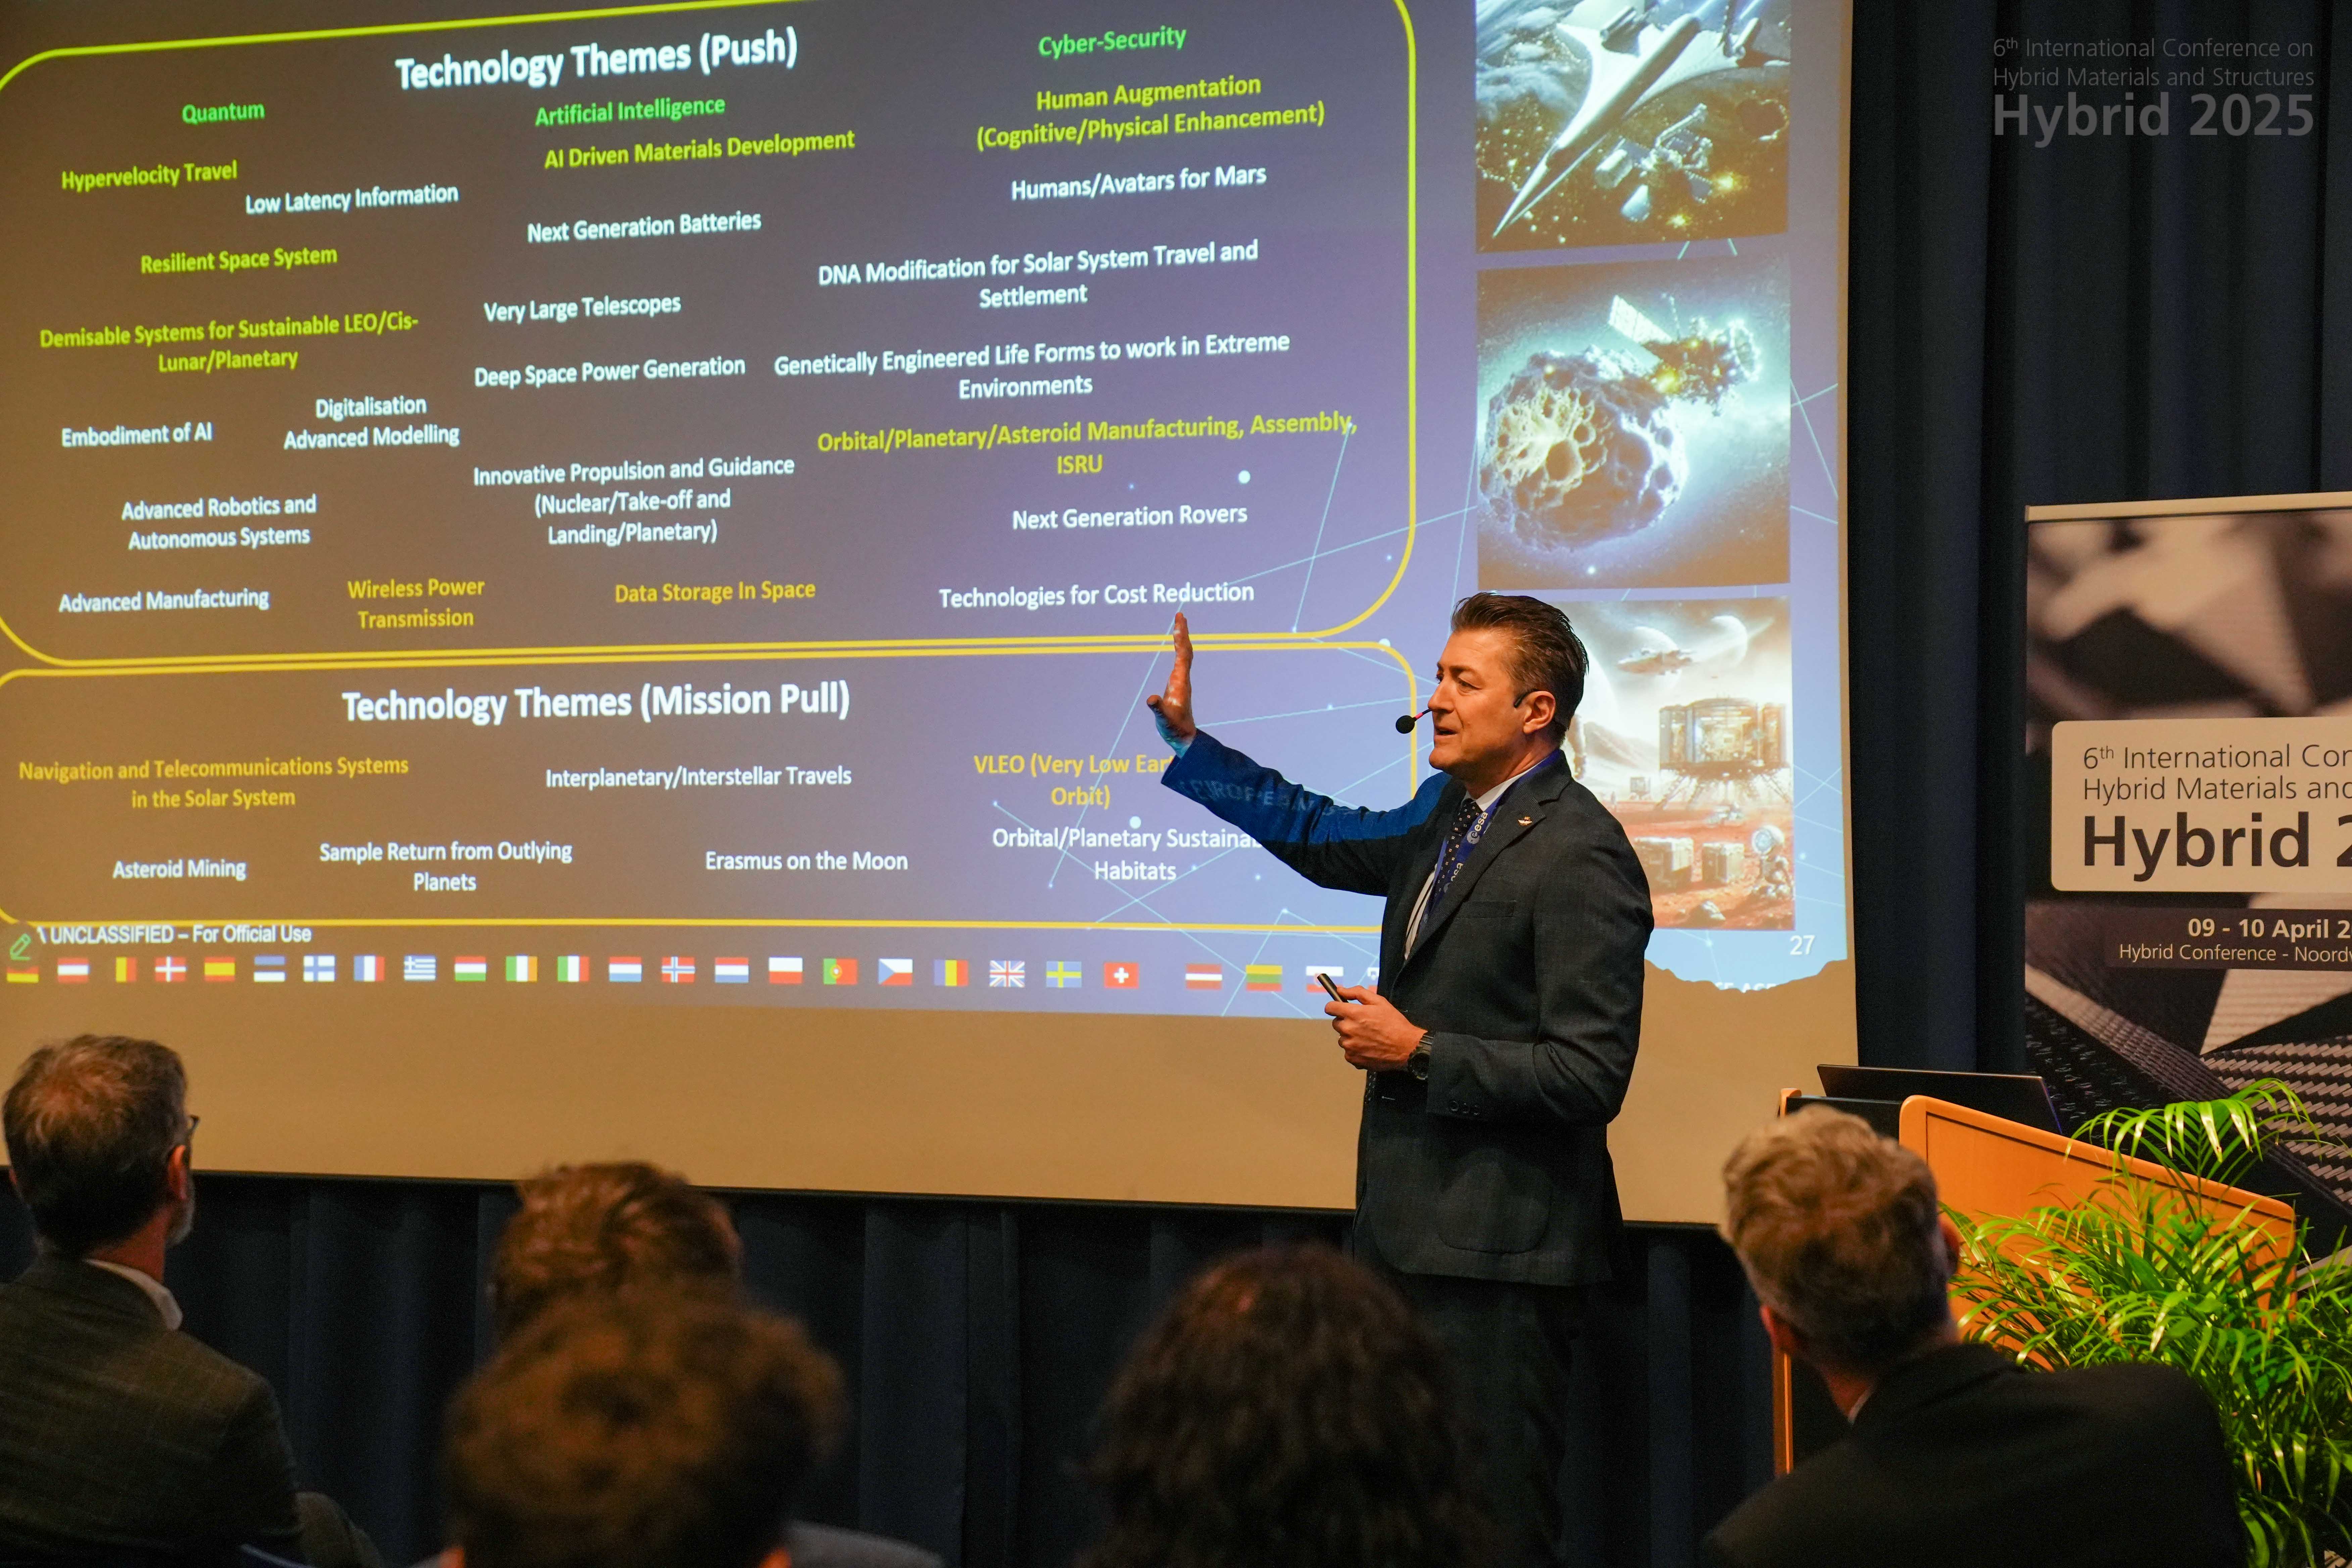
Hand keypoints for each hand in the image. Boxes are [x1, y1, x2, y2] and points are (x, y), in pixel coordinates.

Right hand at [1144, 612, 1196, 743]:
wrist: (1183, 737)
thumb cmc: (1174, 728)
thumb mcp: (1164, 719)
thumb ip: (1158, 709)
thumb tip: (1151, 699)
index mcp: (1180, 681)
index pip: (1183, 654)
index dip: (1181, 637)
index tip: (1179, 621)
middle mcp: (1183, 678)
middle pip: (1186, 650)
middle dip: (1183, 632)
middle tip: (1180, 615)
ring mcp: (1181, 681)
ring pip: (1184, 655)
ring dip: (1182, 639)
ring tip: (1178, 625)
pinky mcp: (1177, 684)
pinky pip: (1180, 661)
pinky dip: (1178, 649)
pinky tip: (1176, 645)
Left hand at [1324, 984, 1421, 1070]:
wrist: (1406, 1047)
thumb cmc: (1395, 1024)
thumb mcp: (1379, 1002)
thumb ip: (1357, 993)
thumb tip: (1341, 990)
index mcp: (1353, 1014)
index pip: (1330, 1008)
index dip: (1334, 1007)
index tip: (1338, 1009)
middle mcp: (1348, 1030)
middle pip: (1336, 1024)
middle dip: (1346, 1022)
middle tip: (1362, 1024)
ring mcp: (1350, 1046)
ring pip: (1342, 1038)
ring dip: (1351, 1037)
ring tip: (1368, 1037)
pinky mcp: (1353, 1059)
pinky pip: (1348, 1052)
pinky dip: (1355, 1050)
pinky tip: (1368, 1047)